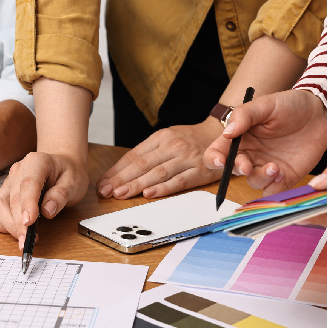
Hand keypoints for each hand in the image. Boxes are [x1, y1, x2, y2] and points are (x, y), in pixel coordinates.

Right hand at [0, 151, 87, 248]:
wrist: (60, 165)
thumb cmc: (67, 173)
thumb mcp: (74, 182)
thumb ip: (61, 195)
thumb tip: (48, 211)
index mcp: (36, 162)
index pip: (29, 184)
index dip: (27, 205)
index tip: (29, 223)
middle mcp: (18, 171)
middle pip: (12, 199)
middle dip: (19, 224)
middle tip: (29, 241)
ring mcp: (8, 182)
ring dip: (8, 226)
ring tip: (24, 238)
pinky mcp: (2, 193)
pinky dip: (0, 223)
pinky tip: (14, 230)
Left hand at [97, 119, 223, 199]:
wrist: (223, 133)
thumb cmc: (191, 139)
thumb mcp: (168, 138)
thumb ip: (149, 153)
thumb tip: (123, 172)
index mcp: (160, 137)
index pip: (133, 155)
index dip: (116, 170)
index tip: (103, 183)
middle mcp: (171, 146)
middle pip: (141, 165)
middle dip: (120, 179)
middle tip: (105, 191)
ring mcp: (186, 158)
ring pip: (157, 173)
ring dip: (136, 185)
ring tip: (120, 194)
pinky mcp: (199, 171)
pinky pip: (179, 181)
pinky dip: (163, 188)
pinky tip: (149, 194)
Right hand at [203, 90, 326, 194]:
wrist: (320, 112)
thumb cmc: (290, 105)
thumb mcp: (265, 105)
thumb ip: (244, 116)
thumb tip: (227, 132)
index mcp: (239, 138)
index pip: (217, 153)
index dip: (213, 160)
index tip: (221, 161)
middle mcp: (249, 155)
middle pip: (233, 171)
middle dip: (239, 170)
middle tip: (248, 166)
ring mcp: (266, 167)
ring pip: (253, 182)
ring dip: (260, 178)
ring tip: (275, 166)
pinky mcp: (284, 177)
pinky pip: (273, 190)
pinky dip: (274, 188)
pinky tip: (282, 173)